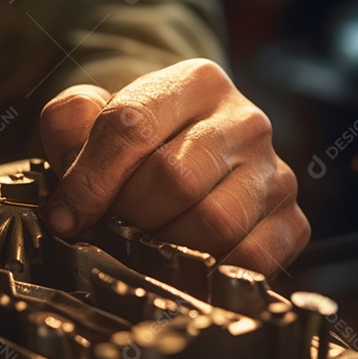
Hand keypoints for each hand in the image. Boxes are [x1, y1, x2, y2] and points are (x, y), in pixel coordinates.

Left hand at [39, 58, 309, 275]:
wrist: (186, 150)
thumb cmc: (133, 138)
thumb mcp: (90, 114)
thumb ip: (67, 130)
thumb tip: (67, 208)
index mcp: (195, 83)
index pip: (131, 127)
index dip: (89, 181)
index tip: (66, 217)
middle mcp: (245, 122)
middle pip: (174, 179)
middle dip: (127, 214)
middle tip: (109, 227)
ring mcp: (275, 172)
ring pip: (213, 223)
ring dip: (164, 247)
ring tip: (143, 245)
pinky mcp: (291, 221)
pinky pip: (250, 261)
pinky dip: (207, 275)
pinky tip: (181, 267)